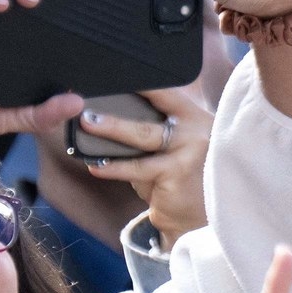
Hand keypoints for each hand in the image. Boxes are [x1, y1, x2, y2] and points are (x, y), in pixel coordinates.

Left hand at [70, 85, 213, 248]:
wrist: (203, 219)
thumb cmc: (183, 179)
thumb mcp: (177, 148)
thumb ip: (156, 132)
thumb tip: (111, 118)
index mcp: (195, 118)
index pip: (167, 93)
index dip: (144, 83)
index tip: (115, 73)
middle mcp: (196, 131)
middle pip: (152, 114)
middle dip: (118, 108)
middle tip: (90, 105)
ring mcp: (188, 153)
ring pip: (143, 137)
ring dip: (112, 130)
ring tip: (88, 125)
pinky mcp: (176, 175)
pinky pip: (137, 169)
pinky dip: (114, 167)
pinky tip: (96, 166)